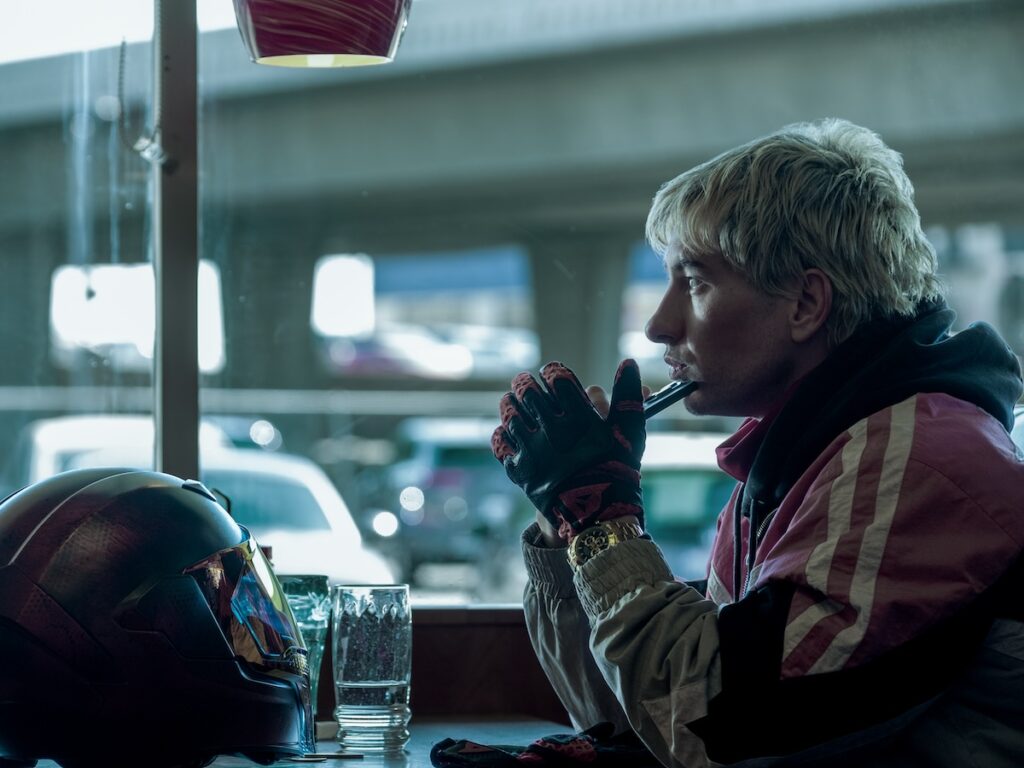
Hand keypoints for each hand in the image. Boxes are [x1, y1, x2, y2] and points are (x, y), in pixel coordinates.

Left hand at [491, 359, 646, 539]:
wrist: (598, 516)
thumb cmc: (617, 470)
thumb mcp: (629, 432)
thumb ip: (629, 396)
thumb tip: (628, 362)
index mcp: (579, 417)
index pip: (557, 378)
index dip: (553, 372)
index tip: (553, 374)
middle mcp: (553, 429)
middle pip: (528, 390)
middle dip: (526, 383)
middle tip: (525, 382)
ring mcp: (534, 450)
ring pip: (510, 412)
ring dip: (510, 403)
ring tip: (513, 400)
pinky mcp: (520, 469)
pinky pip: (501, 442)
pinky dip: (503, 432)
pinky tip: (508, 430)